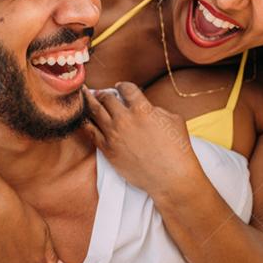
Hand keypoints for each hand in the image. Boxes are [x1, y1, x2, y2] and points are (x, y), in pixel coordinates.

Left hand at [83, 83, 200, 200]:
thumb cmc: (177, 149)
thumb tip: (146, 108)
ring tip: (86, 97)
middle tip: (101, 93)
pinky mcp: (107, 150)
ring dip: (90, 102)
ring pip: (95, 111)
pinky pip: (91, 132)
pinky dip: (87, 122)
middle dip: (104, 93)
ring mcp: (114, 135)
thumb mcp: (173, 120)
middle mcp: (125, 119)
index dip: (122, 86)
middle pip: (106, 98)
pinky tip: (85, 118)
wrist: (171, 177)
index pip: (126, 88)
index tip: (120, 87)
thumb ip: (156, 109)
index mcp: (142, 109)